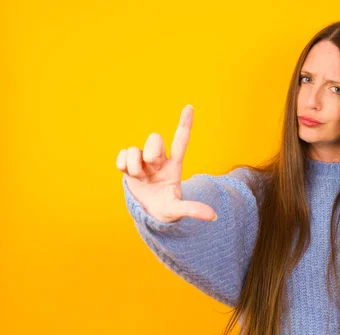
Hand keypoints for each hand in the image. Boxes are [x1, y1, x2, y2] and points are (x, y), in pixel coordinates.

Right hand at [116, 105, 216, 222]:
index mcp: (174, 165)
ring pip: (134, 149)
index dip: (185, 124)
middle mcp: (159, 159)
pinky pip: (122, 155)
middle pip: (154, 138)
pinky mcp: (128, 165)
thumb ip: (193, 210)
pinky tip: (128, 176)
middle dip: (150, 154)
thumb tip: (213, 217)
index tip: (190, 107)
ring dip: (134, 166)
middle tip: (151, 169)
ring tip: (140, 179)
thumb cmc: (166, 208)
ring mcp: (143, 160)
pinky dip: (122, 165)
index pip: (181, 140)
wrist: (147, 215)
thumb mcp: (178, 209)